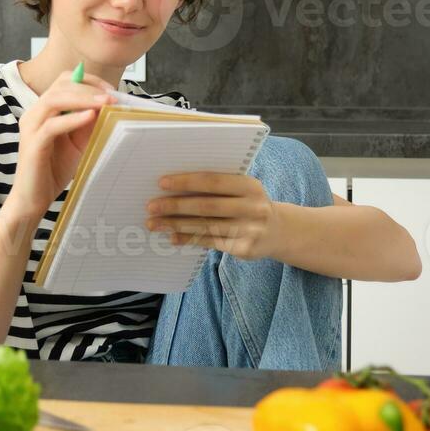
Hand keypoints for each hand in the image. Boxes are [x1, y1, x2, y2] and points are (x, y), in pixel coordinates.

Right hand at [4, 69, 115, 226]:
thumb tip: (110, 106)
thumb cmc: (53, 170)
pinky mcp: (32, 143)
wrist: (33, 199)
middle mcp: (34, 113)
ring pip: (55, 99)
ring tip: (105, 103)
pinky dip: (73, 118)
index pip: (65, 81)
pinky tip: (90, 117)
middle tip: (113, 96)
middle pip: (61, 85)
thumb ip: (89, 124)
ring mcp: (31, 127)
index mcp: (44, 109)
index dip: (89, 81)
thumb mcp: (79, 143)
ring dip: (83, 98)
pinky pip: (52, 125)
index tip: (112, 90)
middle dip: (89, 88)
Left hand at [144, 172, 280, 260]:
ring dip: (176, 225)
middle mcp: (253, 207)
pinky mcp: (244, 249)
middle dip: (176, 206)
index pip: (213, 181)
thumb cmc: (249, 204)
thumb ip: (217, 186)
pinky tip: (172, 237)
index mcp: (249, 185)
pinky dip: (188, 239)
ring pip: (206, 226)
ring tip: (154, 224)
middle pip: (207, 206)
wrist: (278, 232)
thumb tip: (174, 186)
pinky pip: (210, 242)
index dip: (186, 182)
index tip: (162, 183)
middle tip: (151, 206)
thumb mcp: (242, 190)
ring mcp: (249, 230)